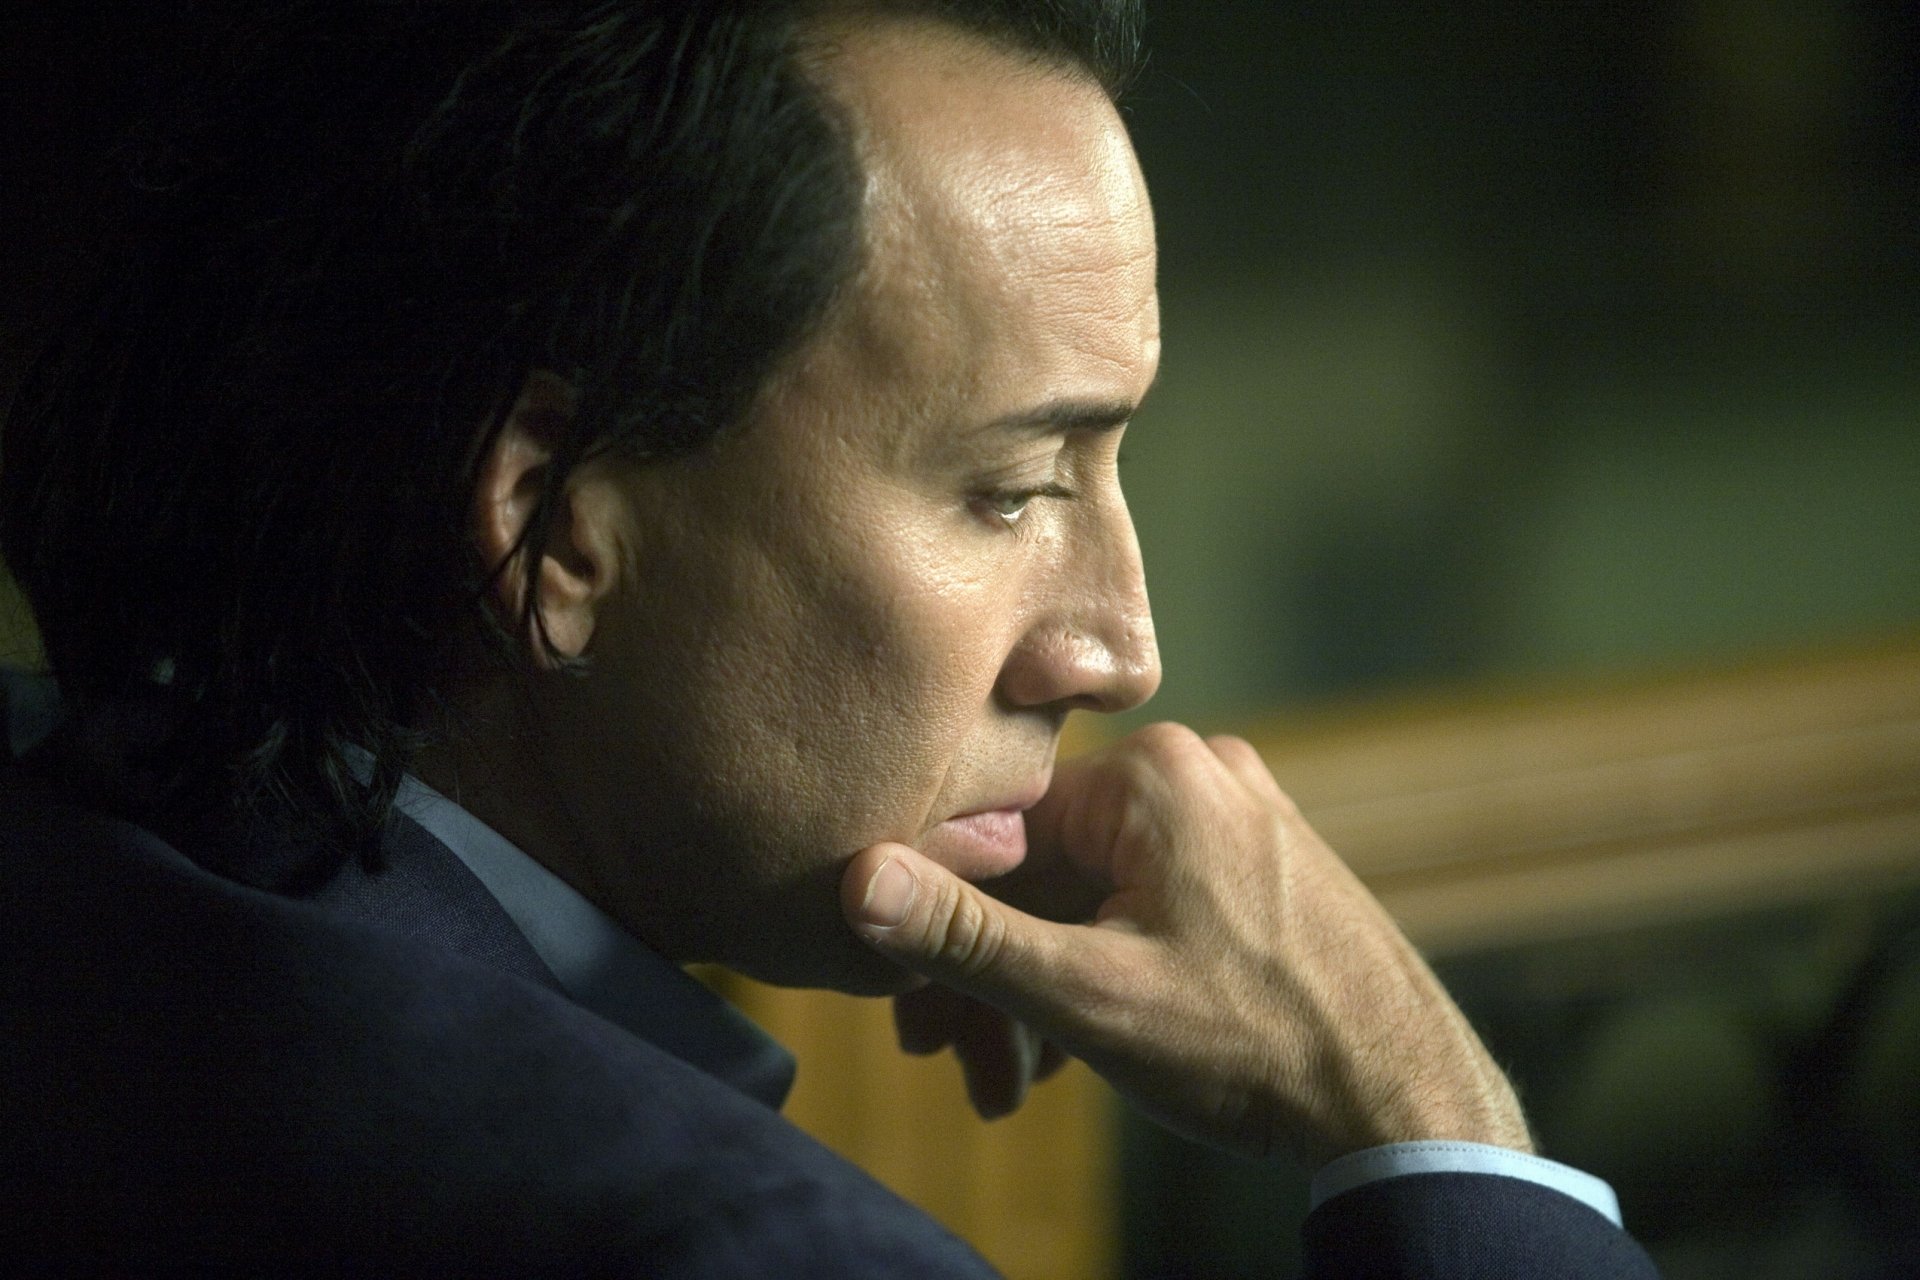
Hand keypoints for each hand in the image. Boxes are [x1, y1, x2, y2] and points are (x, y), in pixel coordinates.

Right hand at [842, 723, 1531, 1164]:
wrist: (1409, 1103)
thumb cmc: (1252, 1047)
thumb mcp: (1088, 997)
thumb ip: (965, 935)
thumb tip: (854, 878)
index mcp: (1154, 778)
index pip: (999, 829)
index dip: (942, 926)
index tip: (911, 1017)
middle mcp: (1201, 773)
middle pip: (1047, 868)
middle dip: (994, 975)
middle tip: (957, 1067)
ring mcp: (1240, 817)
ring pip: (1095, 894)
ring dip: (1046, 986)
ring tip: (1018, 1083)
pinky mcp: (1263, 866)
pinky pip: (1150, 903)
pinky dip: (1108, 970)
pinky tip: (1078, 1051)